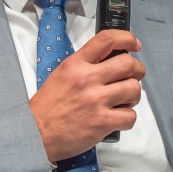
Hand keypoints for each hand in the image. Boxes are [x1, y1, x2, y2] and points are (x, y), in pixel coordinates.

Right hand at [29, 29, 144, 161]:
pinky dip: (128, 117)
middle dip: (136, 70)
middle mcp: (87, 79)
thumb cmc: (48, 106)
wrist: (36, 133)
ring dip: (133, 95)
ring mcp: (96, 100)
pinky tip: (118, 117)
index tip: (134, 45)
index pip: (107, 40)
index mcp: (76, 64)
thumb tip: (110, 60)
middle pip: (128, 64)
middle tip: (132, 77)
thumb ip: (85, 65)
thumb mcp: (62, 74)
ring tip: (124, 100)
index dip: (127, 38)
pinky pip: (130, 116)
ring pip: (133, 89)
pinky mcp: (102, 122)